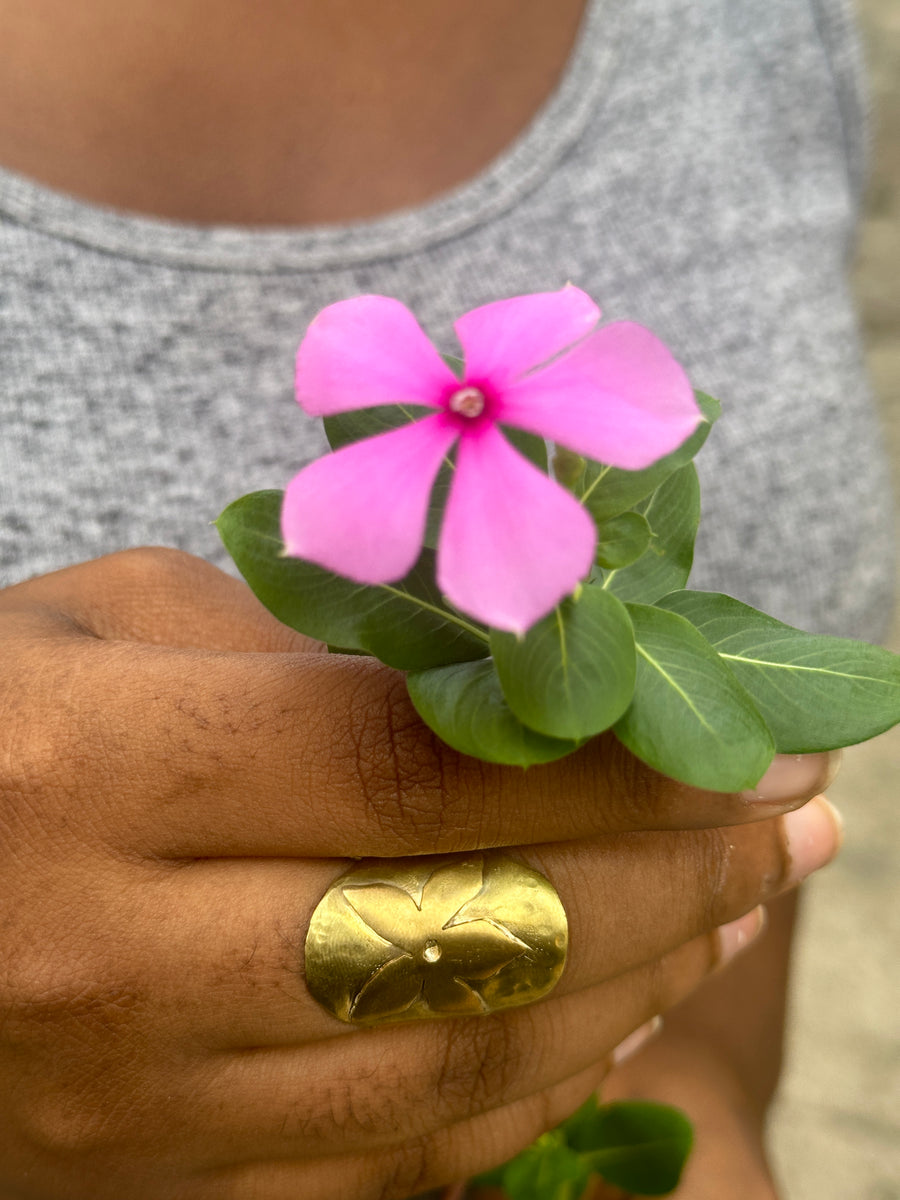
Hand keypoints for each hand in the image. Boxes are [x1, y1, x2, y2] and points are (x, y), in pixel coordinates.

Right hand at [0, 549, 839, 1199]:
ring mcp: (126, 1104)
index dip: (608, 761)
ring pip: (446, 1066)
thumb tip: (518, 679)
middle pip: (462, 927)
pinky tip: (620, 1016)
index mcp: (87, 768)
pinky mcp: (145, 1189)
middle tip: (793, 826)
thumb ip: (306, 647)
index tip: (743, 743)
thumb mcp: (108, 625)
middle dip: (670, 877)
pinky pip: (386, 1166)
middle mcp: (107, 955)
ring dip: (632, 987)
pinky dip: (530, 1090)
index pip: (413, 769)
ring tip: (742, 912)